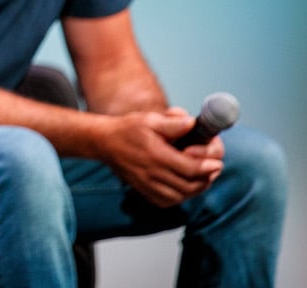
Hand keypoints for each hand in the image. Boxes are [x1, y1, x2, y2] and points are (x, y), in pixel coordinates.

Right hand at [101, 108, 224, 206]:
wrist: (104, 142)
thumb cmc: (128, 128)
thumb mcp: (150, 119)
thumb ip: (172, 122)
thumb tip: (193, 123)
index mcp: (155, 154)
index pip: (189, 168)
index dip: (207, 167)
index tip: (217, 163)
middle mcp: (151, 173)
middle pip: (188, 185)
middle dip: (206, 179)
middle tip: (214, 170)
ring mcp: (146, 184)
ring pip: (179, 196)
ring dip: (195, 189)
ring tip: (203, 178)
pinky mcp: (143, 190)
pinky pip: (167, 201)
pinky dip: (181, 197)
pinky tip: (185, 186)